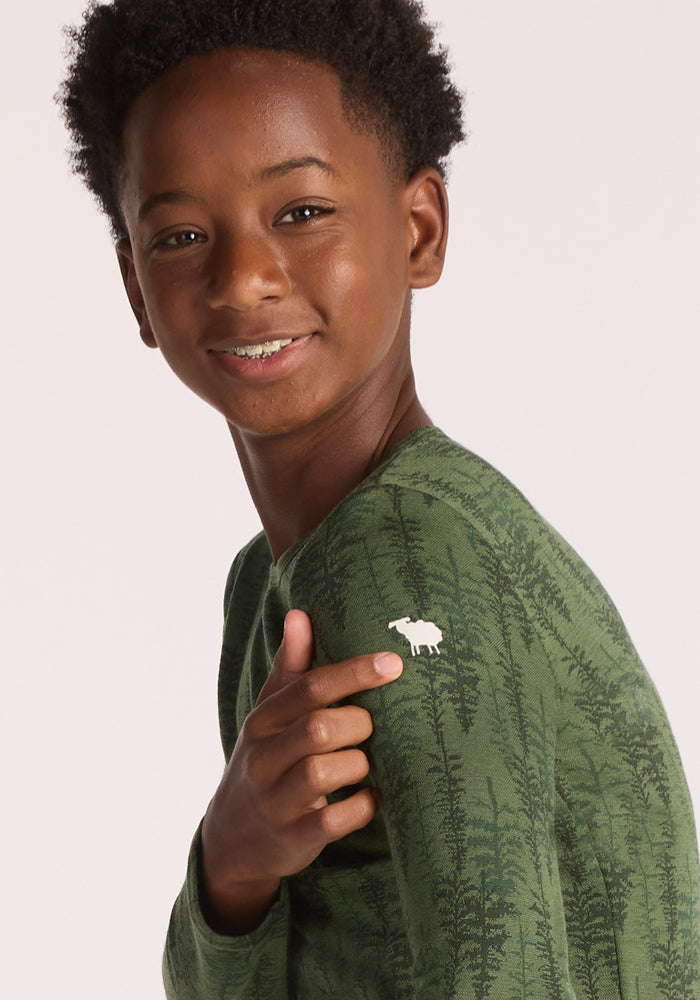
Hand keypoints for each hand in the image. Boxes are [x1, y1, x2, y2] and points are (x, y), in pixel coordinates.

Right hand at [200, 609, 402, 934]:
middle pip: (319, 728)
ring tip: (364, 763)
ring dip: (359, 765)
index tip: (393, 663)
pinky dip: (363, 805)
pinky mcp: (293, 838)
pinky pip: (336, 819)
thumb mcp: (270, 714)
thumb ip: (290, 667)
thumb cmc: (266, 760)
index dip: (353, 673)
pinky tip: (371, 797)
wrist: (232, 837)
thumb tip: (299, 614)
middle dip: (358, 725)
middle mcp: (263, 758)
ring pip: (325, 772)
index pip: (308, 688)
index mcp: (263, 721)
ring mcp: (276, 800)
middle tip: (371, 729)